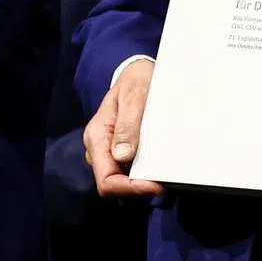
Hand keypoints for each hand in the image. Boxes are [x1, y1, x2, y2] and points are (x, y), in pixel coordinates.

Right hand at [82, 59, 163, 198]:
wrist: (137, 72)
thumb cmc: (136, 81)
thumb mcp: (134, 96)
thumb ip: (127, 125)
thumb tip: (121, 156)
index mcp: (97, 136)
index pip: (105, 179)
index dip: (129, 188)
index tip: (154, 185)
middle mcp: (99, 147)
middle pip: (113, 183)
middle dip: (137, 188)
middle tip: (163, 182)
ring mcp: (109, 150)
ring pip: (121, 179)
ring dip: (141, 182)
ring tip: (163, 175)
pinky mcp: (120, 149)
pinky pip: (128, 170)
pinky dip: (142, 174)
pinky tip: (157, 168)